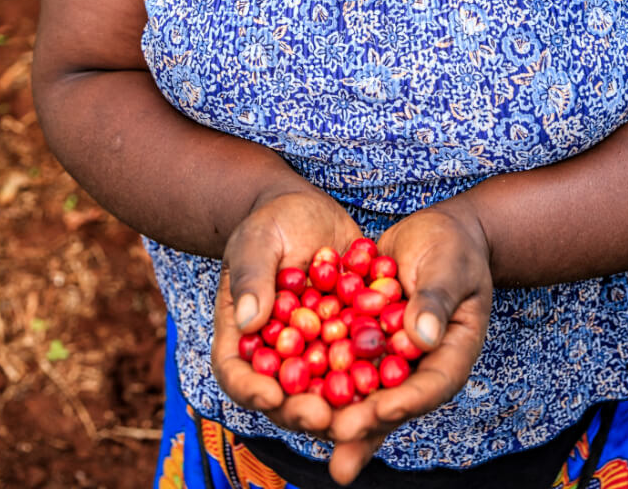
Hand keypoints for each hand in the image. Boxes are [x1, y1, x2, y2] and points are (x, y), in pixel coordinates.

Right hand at [211, 184, 361, 439]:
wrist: (311, 211)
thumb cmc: (272, 222)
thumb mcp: (257, 240)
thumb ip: (252, 276)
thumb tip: (248, 320)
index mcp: (242, 335)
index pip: (235, 373)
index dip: (250, 391)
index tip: (271, 397)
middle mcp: (277, 353)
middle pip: (281, 395)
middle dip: (300, 410)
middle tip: (323, 416)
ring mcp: (313, 351)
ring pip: (323, 389)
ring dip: (340, 405)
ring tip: (359, 413)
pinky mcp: (347, 340)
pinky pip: (359, 361)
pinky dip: (373, 373)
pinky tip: (393, 375)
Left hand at [324, 202, 492, 483]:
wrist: (431, 233)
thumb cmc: (453, 246)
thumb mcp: (450, 266)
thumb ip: (436, 299)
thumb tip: (422, 337)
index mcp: (449, 357)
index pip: (430, 388)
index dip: (405, 403)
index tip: (380, 411)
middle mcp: (415, 367)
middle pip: (390, 403)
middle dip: (361, 422)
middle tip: (333, 431)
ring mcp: (385, 358)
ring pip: (358, 390)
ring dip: (332, 407)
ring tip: (303, 420)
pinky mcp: (360, 341)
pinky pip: (336, 359)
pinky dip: (313, 369)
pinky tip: (283, 381)